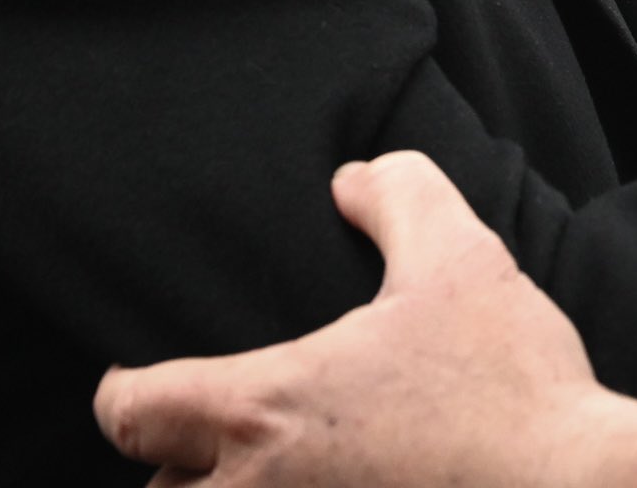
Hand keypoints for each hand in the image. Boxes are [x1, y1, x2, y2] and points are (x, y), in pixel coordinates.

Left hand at [94, 151, 636, 487]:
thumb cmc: (508, 385)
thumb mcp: (461, 258)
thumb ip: (399, 198)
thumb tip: (353, 179)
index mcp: (265, 410)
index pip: (131, 412)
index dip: (128, 390)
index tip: (146, 382)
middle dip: (175, 464)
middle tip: (212, 436)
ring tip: (266, 471)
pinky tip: (325, 487)